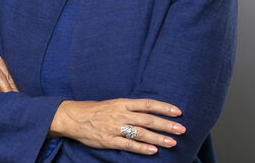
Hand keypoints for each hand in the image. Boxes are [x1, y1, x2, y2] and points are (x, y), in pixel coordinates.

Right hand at [53, 99, 184, 154]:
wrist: (73, 117)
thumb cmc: (95, 110)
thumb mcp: (113, 104)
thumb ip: (130, 108)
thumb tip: (149, 111)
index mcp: (122, 103)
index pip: (148, 104)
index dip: (164, 107)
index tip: (178, 112)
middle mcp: (120, 114)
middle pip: (148, 119)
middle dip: (166, 125)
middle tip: (182, 129)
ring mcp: (115, 128)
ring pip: (141, 133)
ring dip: (158, 138)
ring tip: (172, 142)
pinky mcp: (109, 140)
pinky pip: (128, 144)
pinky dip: (141, 148)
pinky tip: (153, 150)